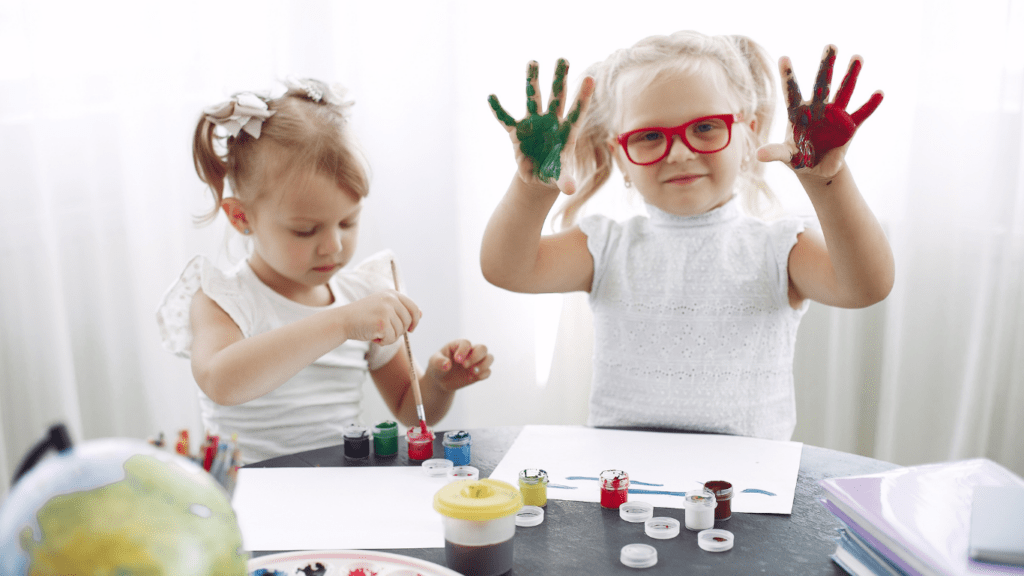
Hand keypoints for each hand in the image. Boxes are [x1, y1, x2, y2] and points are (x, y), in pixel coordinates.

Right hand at [338, 290, 420, 344]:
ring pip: (400, 332)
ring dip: (389, 337)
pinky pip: (392, 338)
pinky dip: (383, 341)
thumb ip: (401, 309)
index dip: (415, 320)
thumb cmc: (363, 317)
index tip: (411, 329)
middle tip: (385, 332)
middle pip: (408, 321)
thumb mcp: (383, 308)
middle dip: (400, 331)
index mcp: (392, 294)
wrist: (343, 320)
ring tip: (376, 332)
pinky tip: (373, 336)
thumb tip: (421, 314)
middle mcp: (391, 299)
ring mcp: (387, 310)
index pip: (413, 308)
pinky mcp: (382, 322)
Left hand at [426, 339, 492, 391]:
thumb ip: (439, 362)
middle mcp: (470, 351)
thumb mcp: (434, 362)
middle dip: (476, 357)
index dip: (463, 350)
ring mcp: (476, 362)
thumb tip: (447, 365)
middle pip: (482, 348)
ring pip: (489, 358)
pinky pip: (488, 372)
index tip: (457, 360)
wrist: (441, 380)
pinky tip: (471, 378)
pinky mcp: (479, 372)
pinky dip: (483, 375)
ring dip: (484, 365)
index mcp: (459, 345)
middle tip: (465, 366)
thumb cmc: (438, 366)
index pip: (466, 343)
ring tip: (473, 372)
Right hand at [488, 59, 593, 193]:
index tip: (591, 78)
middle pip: (557, 97)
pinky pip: (506, 119)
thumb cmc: (554, 174)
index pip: (577, 112)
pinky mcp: (517, 132)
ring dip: (532, 81)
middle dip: (560, 79)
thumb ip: (564, 180)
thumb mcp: (559, 178)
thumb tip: (570, 190)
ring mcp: (533, 124)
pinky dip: (498, 109)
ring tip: (533, 61)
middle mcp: (551, 122)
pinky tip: (491, 97)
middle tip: (563, 59)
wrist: (538, 177)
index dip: (583, 97)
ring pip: (533, 98)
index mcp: (566, 132)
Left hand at [758, 45, 882, 174]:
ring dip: (851, 75)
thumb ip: (775, 153)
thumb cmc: (798, 159)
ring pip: (843, 91)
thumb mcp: (787, 157)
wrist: (817, 169)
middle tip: (830, 46)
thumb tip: (758, 155)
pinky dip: (870, 105)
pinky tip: (879, 92)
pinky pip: (862, 114)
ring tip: (857, 56)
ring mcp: (835, 115)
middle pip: (821, 84)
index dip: (787, 76)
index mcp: (797, 113)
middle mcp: (817, 108)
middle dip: (826, 66)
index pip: (791, 92)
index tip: (783, 57)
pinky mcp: (850, 126)